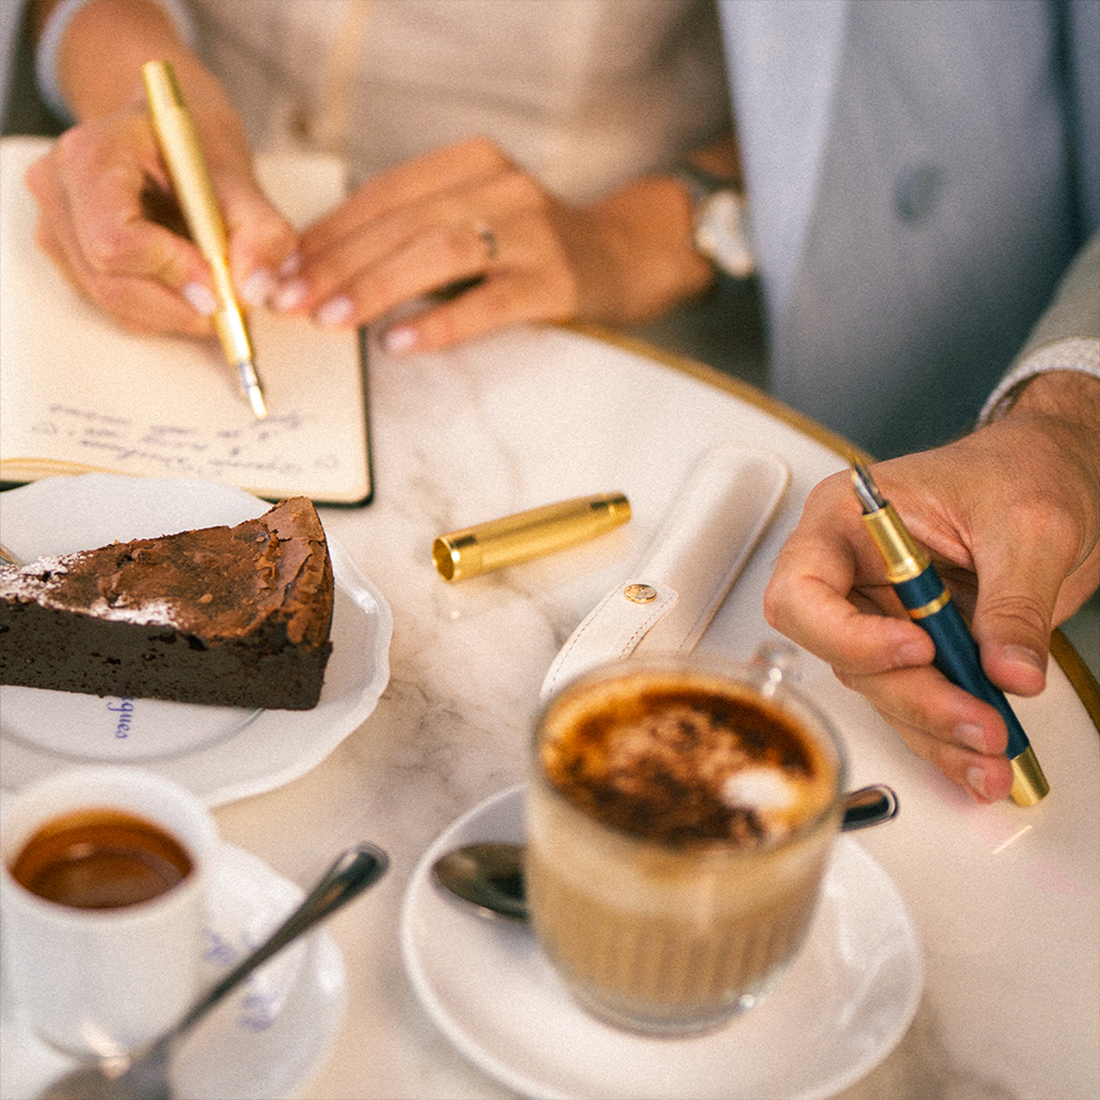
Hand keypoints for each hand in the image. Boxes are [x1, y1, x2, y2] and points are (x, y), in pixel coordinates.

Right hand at [26, 76, 295, 335]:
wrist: (168, 136)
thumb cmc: (196, 149)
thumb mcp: (242, 181)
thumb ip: (260, 234)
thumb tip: (253, 292)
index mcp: (92, 155)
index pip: (116, 241)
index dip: (173, 271)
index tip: (220, 281)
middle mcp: (59, 192)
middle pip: (112, 285)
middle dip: (180, 305)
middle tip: (231, 303)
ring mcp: (55, 228)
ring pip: (115, 306)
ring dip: (176, 312)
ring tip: (214, 286)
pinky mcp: (68, 260)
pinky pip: (116, 309)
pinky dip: (162, 311)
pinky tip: (186, 281)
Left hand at [271, 136, 711, 351]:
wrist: (625, 254)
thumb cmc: (533, 244)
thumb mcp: (474, 215)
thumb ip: (413, 231)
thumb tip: (324, 269)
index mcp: (469, 162)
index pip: (382, 194)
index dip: (327, 233)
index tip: (282, 270)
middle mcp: (499, 186)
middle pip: (402, 222)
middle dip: (337, 263)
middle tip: (290, 301)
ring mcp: (532, 231)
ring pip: (439, 253)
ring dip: (376, 286)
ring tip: (332, 320)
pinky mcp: (556, 280)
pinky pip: (489, 303)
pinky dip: (440, 323)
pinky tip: (400, 342)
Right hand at [763, 371, 1099, 801]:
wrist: (1062, 474)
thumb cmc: (1024, 468)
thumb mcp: (1029, 527)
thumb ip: (1014, 602)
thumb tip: (1008, 671)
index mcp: (847, 522)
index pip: (803, 592)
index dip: (848, 634)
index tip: (918, 647)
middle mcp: (852, 572)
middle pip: (844, 654)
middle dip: (913, 695)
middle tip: (978, 719)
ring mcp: (882, 614)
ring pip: (882, 690)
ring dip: (935, 729)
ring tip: (993, 752)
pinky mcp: (918, 648)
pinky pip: (918, 701)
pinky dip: (949, 736)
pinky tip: (980, 759)